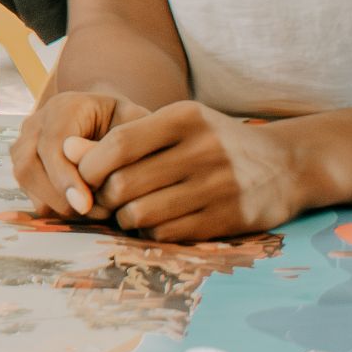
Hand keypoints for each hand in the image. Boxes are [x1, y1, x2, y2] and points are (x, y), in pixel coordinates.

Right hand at [11, 90, 149, 219]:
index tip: (85, 203)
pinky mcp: (24, 163)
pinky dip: (52, 205)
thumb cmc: (127, 123)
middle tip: (90, 212)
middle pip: (28, 165)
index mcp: (63, 107)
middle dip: (57, 195)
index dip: (64, 176)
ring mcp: (24, 143)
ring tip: (90, 210)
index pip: (51, 144)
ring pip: (25, 180)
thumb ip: (118, 148)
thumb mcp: (134, 126)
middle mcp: (36, 123)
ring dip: (54, 202)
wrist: (111, 119)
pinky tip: (80, 206)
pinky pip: (29, 191)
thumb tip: (93, 181)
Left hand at [68, 101, 302, 240]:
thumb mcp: (174, 125)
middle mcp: (203, 150)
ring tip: (127, 210)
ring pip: (140, 214)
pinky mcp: (228, 219)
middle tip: (102, 198)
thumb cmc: (214, 142)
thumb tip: (65, 149)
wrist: (286, 166)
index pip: (118, 144)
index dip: (90, 166)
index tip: (84, 175)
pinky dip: (149, 231)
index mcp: (185, 118)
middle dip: (102, 197)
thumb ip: (121, 137)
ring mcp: (218, 187)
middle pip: (124, 184)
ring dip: (123, 217)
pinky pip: (167, 233)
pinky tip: (154, 221)